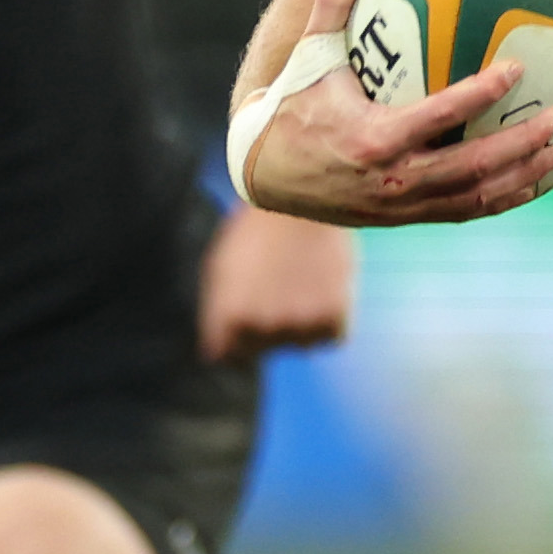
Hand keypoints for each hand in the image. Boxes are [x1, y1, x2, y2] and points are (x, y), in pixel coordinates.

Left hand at [196, 200, 355, 357]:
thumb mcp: (221, 269)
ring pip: (301, 343)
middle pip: (265, 349)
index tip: (248, 318)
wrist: (305, 196)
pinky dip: (332, 316)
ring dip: (303, 321)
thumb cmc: (258, 229)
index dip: (237, 338)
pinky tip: (325, 283)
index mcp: (228, 317)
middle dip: (270, 326)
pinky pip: (332, 335)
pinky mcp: (332, 320)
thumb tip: (220, 354)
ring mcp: (298, 326)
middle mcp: (260, 327)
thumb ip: (219, 313)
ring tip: (303, 277)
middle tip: (280, 284)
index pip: (228, 357)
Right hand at [235, 0, 552, 227]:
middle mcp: (395, 176)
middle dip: (521, 142)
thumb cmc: (291, 108)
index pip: (441, 114)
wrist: (265, 175)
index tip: (516, 71)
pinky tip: (530, 182)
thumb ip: (332, 7)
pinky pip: (463, 211)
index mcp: (375, 136)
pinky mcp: (406, 217)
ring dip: (522, 175)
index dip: (482, 94)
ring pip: (475, 195)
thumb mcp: (309, 58)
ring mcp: (404, 203)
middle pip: (474, 164)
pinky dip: (500, 199)